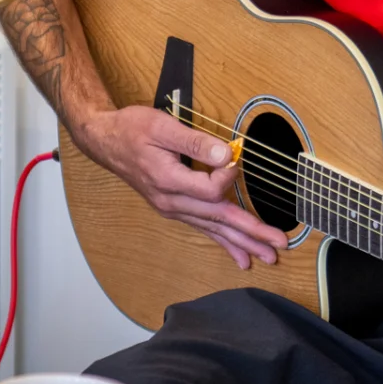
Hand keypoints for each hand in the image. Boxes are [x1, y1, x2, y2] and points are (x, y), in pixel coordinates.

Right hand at [80, 104, 287, 269]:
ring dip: (241, 243)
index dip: (229, 174)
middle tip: (277, 244)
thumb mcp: (161, 126)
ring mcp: (171, 208)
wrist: (104, 141)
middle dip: (250, 232)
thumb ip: (195, 141)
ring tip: (267, 256)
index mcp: (168, 179)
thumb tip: (227, 154)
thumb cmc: (131, 129)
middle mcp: (171, 201)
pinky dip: (223, 242)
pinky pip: (202, 228)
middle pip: (217, 219)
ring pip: (212, 229)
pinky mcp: (173, 208)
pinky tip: (239, 256)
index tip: (233, 155)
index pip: (211, 189)